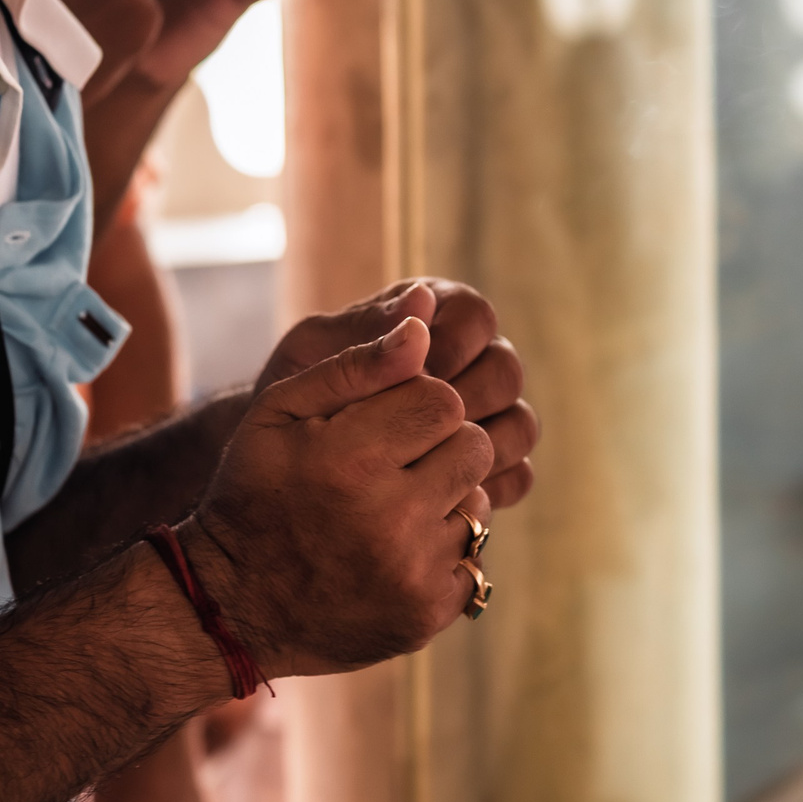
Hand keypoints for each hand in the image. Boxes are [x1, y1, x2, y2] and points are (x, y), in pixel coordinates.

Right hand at [189, 316, 494, 675]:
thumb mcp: (278, 414)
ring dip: (446, 498)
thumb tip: (425, 320)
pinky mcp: (427, 613)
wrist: (231, 606)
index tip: (388, 422)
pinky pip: (474, 558)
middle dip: (443, 445)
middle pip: (474, 447)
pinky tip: (396, 552)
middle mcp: (389, 518)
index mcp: (352, 459)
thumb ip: (355, 364)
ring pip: (478, 502)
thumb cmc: (255, 493)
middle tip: (397, 464)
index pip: (444, 400)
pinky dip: (444, 551)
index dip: (420, 403)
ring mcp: (411, 572)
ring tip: (391, 509)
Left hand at [259, 278, 535, 510]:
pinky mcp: (491, 469)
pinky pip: (518, 475)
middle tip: (424, 429)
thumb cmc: (290, 400)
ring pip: (520, 425)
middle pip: (506, 371)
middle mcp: (470, 364)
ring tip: (434, 468)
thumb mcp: (311, 356)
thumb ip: (363, 327)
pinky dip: (491, 487)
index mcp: (433, 320)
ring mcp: (486, 418)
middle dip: (469, 400)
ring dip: (484, 447)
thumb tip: (421, 301)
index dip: (454, 343)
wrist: (281, 473)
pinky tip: (449, 500)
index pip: (475, 316)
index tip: (418, 372)